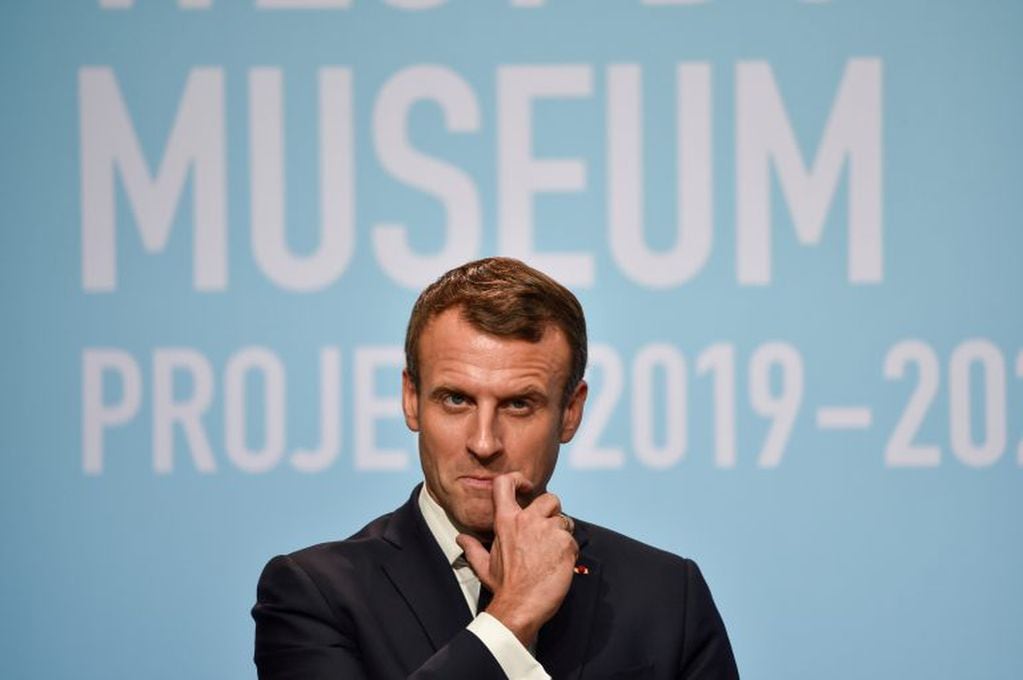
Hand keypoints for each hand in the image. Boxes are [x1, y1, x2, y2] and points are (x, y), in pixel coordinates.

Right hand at [455, 472, 577, 645]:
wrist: (520, 607)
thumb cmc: (504, 587)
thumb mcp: (484, 566)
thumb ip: (473, 548)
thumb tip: (461, 538)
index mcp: (506, 521)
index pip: (506, 484)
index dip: (518, 480)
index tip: (526, 486)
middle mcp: (528, 521)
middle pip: (549, 498)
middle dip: (552, 511)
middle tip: (548, 529)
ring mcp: (548, 531)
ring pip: (564, 521)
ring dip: (562, 534)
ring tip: (552, 553)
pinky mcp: (565, 544)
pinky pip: (572, 540)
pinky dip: (569, 551)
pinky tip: (559, 564)